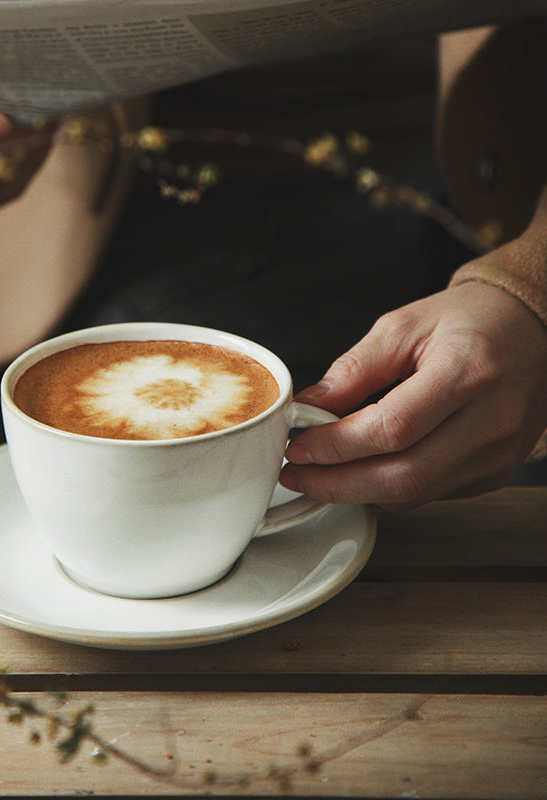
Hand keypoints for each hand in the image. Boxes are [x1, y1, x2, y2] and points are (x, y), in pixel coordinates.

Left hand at [280, 282, 546, 510]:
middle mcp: (492, 420)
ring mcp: (497, 453)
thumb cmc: (469, 321)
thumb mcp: (403, 326)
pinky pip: (428, 495)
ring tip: (318, 474)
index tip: (298, 447)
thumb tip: (308, 408)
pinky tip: (360, 472)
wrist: (532, 331)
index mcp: (469, 371)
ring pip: (413, 494)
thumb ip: (353, 370)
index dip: (336, 446)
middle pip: (402, 475)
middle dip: (336, 483)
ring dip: (355, 491)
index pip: (392, 428)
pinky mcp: (493, 472)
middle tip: (295, 475)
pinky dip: (385, 489)